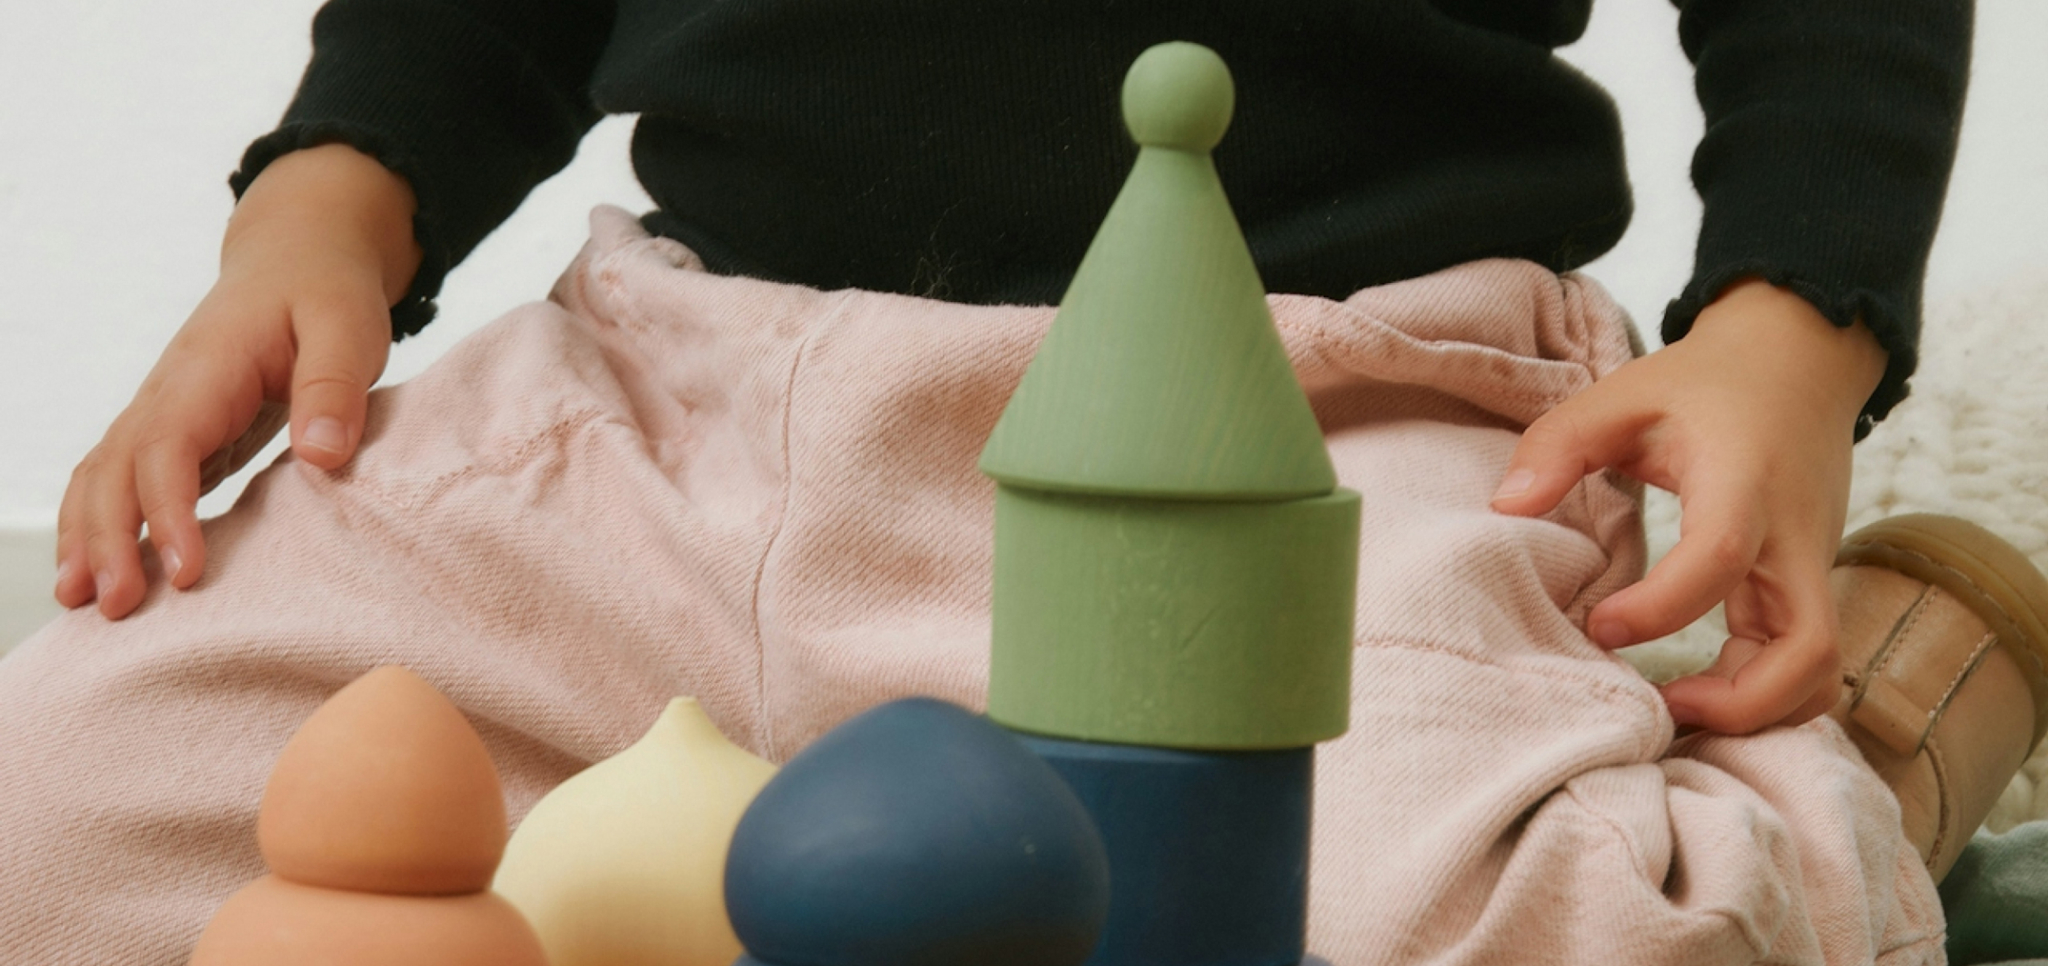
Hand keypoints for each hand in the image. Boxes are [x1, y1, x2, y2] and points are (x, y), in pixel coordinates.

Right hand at [56, 144, 419, 618]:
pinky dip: (107, 525)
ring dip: (89, 537)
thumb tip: (324, 454)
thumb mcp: (348, 327)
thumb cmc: (326, 291)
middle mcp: (168, 391)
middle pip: (115, 469)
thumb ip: (334, 387)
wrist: (299, 256)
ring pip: (104, 476)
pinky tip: (106, 573)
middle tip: (117, 608)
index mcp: (206, 367)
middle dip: (108, 539)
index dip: (168, 512)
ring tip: (82, 605)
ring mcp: (165, 411)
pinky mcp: (178, 432)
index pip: (167, 446)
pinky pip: (125, 481)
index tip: (187, 572)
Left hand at [1490, 279, 1888, 733]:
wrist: (1797, 364)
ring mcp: (1812, 567)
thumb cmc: (1704, 385)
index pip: (1719, 557)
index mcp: (1743, 484)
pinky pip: (1809, 661)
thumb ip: (1559, 444)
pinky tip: (1701, 695)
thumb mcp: (1622, 394)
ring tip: (1676, 710)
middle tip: (1660, 706)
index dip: (1660, 608)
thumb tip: (1506, 507)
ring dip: (1759, 710)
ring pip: (1820, 670)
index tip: (1598, 627)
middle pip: (1808, 647)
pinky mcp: (1807, 585)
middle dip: (1739, 702)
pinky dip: (1769, 696)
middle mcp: (1794, 538)